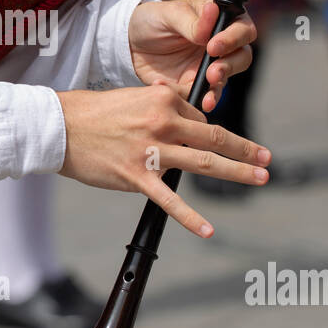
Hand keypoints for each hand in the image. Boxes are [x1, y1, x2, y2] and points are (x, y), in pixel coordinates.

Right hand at [57, 83, 270, 237]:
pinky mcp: (136, 176)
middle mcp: (162, 121)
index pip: (199, 117)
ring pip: (204, 163)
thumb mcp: (134, 97)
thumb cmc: (95, 113)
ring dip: (237, 172)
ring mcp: (151, 151)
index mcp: (163, 98)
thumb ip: (162, 107)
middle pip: (214, 138)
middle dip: (245, 150)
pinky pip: (170, 200)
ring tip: (259, 178)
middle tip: (266, 159)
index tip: (220, 143)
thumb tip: (186, 118)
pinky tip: (209, 230)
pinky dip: (192, 218)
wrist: (60, 128)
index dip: (209, 131)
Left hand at [128, 0, 256, 111]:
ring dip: (216, 89)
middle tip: (212, 73)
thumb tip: (213, 13)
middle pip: (241, 58)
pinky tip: (181, 98)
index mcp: (220, 21)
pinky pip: (201, 96)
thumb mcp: (168, 14)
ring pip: (224, 81)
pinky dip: (193, 100)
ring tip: (205, 97)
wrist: (131, 43)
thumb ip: (191, 20)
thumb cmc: (154, 20)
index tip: (213, 46)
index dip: (233, 39)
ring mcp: (210, 68)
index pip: (242, 29)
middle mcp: (221, 46)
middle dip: (229, 67)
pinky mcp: (194, 86)